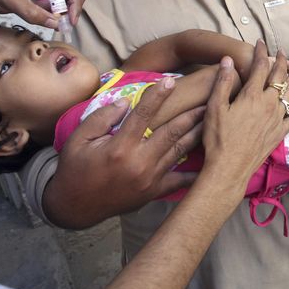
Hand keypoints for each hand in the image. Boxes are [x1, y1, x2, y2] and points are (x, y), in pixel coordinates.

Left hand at [0, 0, 84, 29]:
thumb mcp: (15, 2)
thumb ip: (35, 14)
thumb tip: (56, 24)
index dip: (75, 5)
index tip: (71, 22)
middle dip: (67, 11)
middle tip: (60, 25)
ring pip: (65, 4)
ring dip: (55, 14)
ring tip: (37, 14)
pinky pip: (55, 8)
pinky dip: (50, 15)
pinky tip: (36, 14)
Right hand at [43, 77, 204, 228]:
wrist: (75, 207)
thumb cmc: (75, 168)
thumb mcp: (78, 139)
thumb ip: (101, 118)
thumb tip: (126, 102)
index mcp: (119, 147)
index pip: (143, 115)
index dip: (158, 96)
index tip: (171, 81)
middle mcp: (139, 162)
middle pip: (172, 132)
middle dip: (192, 113)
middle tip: (210, 99)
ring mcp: (149, 179)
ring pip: (180, 151)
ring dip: (198, 133)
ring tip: (214, 119)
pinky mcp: (153, 192)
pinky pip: (179, 181)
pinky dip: (196, 172)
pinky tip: (211, 162)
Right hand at [200, 42, 288, 198]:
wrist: (229, 167)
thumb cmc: (218, 138)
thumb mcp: (215, 107)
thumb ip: (223, 82)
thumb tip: (229, 59)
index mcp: (252, 96)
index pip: (260, 67)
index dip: (260, 52)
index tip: (260, 43)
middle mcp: (268, 104)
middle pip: (279, 77)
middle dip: (281, 61)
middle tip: (281, 52)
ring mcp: (277, 118)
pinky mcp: (281, 132)